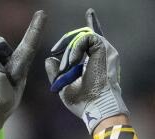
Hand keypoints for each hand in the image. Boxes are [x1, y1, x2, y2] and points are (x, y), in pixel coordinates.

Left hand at [45, 8, 128, 132]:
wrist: (96, 109)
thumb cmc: (82, 103)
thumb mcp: (64, 86)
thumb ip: (56, 72)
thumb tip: (49, 59)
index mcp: (97, 62)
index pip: (93, 41)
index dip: (92, 25)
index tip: (90, 13)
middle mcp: (104, 54)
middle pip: (87, 34)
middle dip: (68, 41)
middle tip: (55, 52)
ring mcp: (105, 50)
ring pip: (83, 36)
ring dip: (69, 50)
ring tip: (67, 66)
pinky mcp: (104, 48)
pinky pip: (86, 37)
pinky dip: (75, 48)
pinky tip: (72, 62)